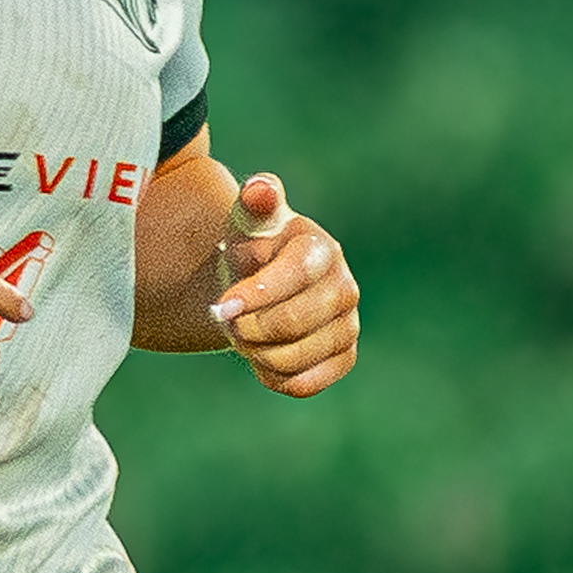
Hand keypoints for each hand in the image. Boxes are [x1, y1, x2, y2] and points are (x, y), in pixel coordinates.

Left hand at [210, 174, 358, 397]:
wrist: (258, 285)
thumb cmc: (252, 248)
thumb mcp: (246, 221)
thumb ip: (254, 202)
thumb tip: (260, 188)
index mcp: (322, 249)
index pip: (296, 276)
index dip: (258, 295)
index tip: (224, 306)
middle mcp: (344, 287)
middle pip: (294, 323)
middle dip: (250, 328)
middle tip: (227, 320)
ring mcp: (348, 325)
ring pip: (296, 358)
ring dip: (257, 352)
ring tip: (245, 334)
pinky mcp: (344, 357)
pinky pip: (305, 384)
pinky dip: (275, 376)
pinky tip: (264, 355)